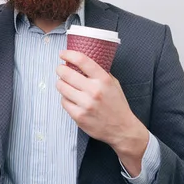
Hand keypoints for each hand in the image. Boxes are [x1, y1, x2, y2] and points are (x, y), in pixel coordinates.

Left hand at [56, 50, 149, 175]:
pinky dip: (65, 99)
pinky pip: (64, 102)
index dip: (69, 54)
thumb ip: (100, 73)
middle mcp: (94, 91)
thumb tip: (83, 62)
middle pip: (67, 73)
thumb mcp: (114, 84)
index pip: (82, 61)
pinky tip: (71, 98)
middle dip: (60, 69)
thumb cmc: (117, 105)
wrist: (122, 129)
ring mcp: (85, 104)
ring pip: (62, 87)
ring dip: (60, 83)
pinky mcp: (79, 116)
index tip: (63, 54)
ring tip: (64, 83)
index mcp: (103, 80)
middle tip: (60, 69)